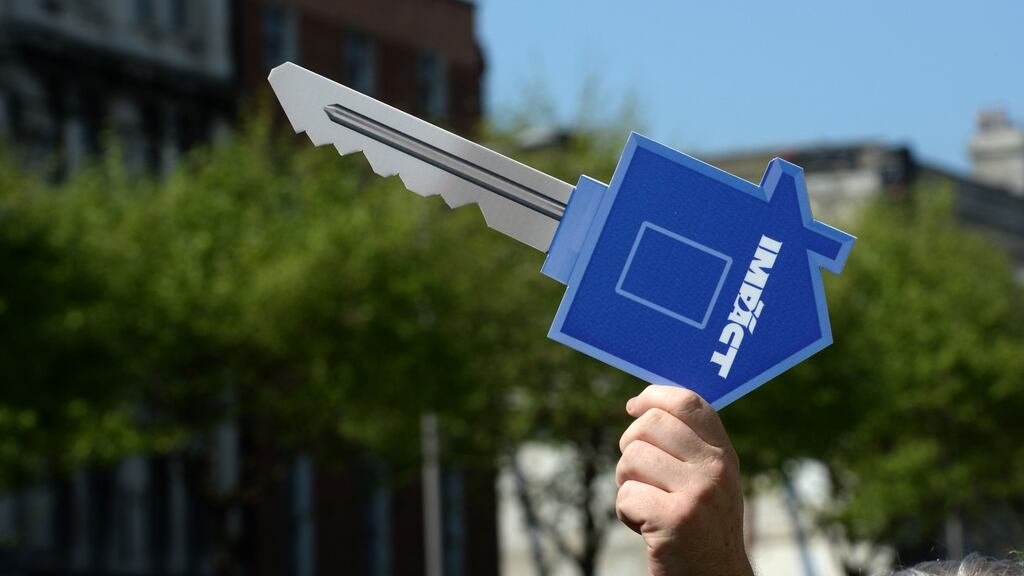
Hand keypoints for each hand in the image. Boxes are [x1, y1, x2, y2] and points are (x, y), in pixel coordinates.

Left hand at [616, 385, 752, 575]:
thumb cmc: (700, 528)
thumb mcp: (708, 481)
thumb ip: (688, 445)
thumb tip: (642, 404)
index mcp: (723, 454)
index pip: (688, 402)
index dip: (654, 396)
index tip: (634, 406)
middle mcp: (716, 469)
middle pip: (649, 425)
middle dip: (630, 448)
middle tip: (638, 477)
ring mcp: (699, 493)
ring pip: (631, 459)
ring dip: (626, 484)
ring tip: (647, 506)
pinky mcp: (677, 520)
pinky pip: (625, 496)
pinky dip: (626, 514)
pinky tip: (646, 528)